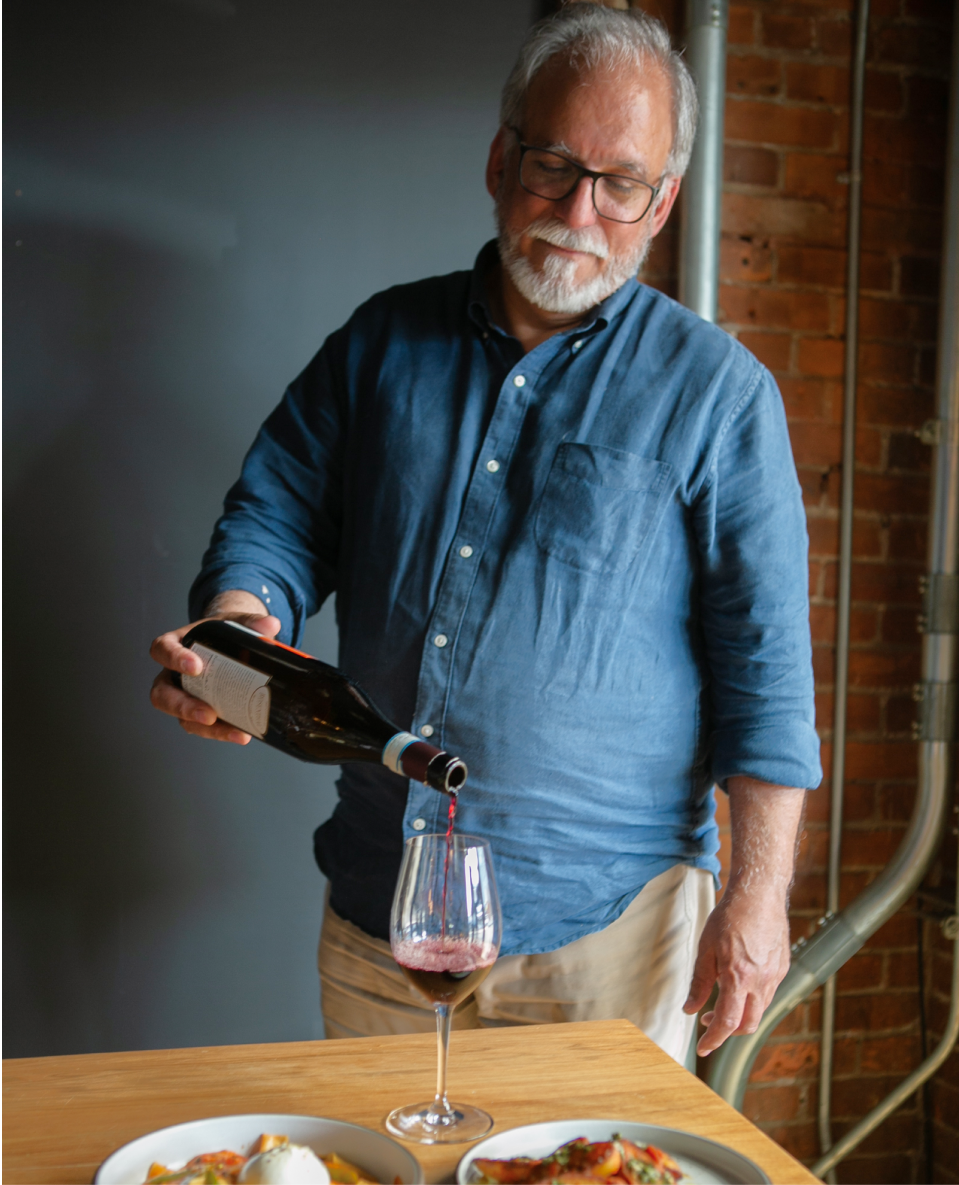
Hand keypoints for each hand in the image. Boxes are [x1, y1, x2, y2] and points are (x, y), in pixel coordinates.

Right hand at [149, 591, 280, 743]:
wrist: (231, 645)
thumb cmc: (224, 633)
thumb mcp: (236, 622)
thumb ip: (252, 622)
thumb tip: (271, 624)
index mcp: (176, 644)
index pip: (162, 649)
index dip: (173, 659)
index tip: (196, 667)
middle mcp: (172, 674)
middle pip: (162, 694)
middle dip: (183, 706)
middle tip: (208, 713)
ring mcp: (182, 696)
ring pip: (180, 717)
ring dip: (205, 728)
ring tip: (231, 730)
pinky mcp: (197, 712)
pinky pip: (201, 727)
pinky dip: (221, 732)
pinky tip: (241, 733)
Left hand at [682, 882, 791, 1054]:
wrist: (758, 894)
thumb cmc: (729, 917)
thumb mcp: (706, 949)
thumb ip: (699, 982)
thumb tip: (690, 1009)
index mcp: (739, 978)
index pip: (728, 1022)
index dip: (714, 1039)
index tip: (703, 1048)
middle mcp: (761, 982)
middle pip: (747, 1024)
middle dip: (727, 1032)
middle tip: (709, 1025)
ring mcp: (775, 976)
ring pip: (759, 1010)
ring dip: (740, 1015)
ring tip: (720, 1002)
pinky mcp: (783, 967)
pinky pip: (767, 993)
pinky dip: (752, 999)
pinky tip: (739, 985)